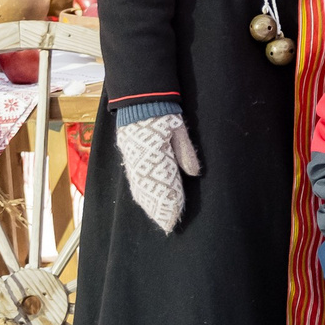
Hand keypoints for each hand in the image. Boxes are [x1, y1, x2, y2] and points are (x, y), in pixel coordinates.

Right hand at [116, 113, 199, 234]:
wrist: (140, 99)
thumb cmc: (163, 113)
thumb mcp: (179, 130)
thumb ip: (185, 152)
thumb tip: (194, 174)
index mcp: (156, 154)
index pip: (164, 184)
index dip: (170, 202)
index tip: (175, 217)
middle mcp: (141, 160)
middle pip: (150, 191)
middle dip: (159, 209)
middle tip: (168, 225)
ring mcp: (133, 160)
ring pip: (140, 188)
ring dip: (149, 204)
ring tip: (158, 218)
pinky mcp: (129, 157)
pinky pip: (134, 180)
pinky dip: (140, 193)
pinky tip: (144, 202)